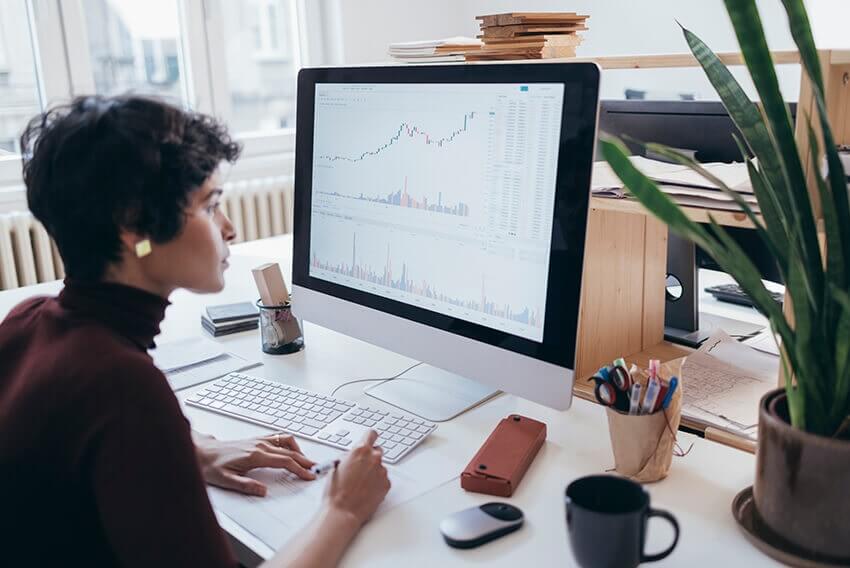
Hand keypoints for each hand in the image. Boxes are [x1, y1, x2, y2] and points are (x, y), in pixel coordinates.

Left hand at [194, 432, 315, 495]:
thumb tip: (263, 491)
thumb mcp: (226, 481)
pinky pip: (279, 437)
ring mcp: (259, 440)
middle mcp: (259, 445)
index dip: (300, 469)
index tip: (309, 475)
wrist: (202, 452)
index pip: (285, 461)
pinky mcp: (256, 439)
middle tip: (316, 469)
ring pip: (286, 440)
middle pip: (290, 451)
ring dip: (299, 450)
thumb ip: (246, 486)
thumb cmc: (212, 466)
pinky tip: (291, 450)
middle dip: (305, 460)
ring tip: (305, 461)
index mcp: (255, 455)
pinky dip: (290, 443)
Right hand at [323, 430, 389, 525]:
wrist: (343, 511)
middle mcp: (374, 458)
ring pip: (379, 467)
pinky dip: (377, 483)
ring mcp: (382, 471)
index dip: (369, 438)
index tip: (369, 440)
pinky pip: (383, 479)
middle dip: (370, 457)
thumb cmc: (336, 491)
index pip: (371, 434)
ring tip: (360, 485)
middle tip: (360, 468)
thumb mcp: (336, 466)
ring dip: (373, 472)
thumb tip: (353, 456)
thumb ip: (349, 457)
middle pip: (377, 450)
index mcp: (360, 450)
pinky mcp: (387, 484)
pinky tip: (366, 491)